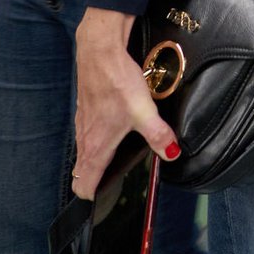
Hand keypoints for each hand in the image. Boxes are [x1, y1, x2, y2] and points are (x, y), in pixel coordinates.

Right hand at [72, 7, 177, 199]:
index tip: (105, 202)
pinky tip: (112, 133)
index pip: (83, 184)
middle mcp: (85, 138)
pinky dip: (95, 142)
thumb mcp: (144, 110)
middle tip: (111, 186)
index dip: (92, 197)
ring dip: (93, 162)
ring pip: (83, 153)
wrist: (100, 51)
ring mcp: (83, 123)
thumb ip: (158, 135)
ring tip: (113, 164)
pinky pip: (86, 135)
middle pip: (82, 172)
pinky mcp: (86, 110)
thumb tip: (172, 154)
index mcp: (96, 146)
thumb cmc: (118, 81)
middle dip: (93, 183)